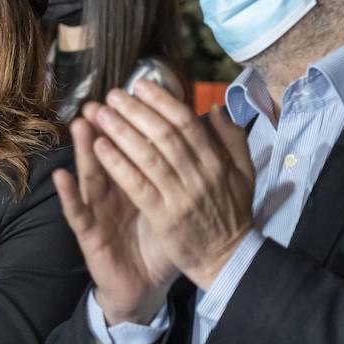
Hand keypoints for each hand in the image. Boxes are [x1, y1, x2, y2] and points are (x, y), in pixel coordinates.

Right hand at [56, 112, 178, 324]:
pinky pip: (78, 213)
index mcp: (139, 180)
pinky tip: (61, 176)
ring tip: (80, 124)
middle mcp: (115, 190)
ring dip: (84, 149)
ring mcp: (99, 210)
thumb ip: (186, 172)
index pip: (137, 145)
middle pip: (110, 153)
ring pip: (91, 175)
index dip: (136, 121)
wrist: (144, 284)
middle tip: (100, 101)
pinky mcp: (89, 234)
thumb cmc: (160, 240)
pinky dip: (69, 195)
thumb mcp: (176, 204)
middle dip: (106, 127)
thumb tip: (203, 139)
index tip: (135, 94)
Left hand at [91, 83, 254, 290]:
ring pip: (147, 156)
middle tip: (112, 94)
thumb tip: (217, 107)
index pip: (186, 122)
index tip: (140, 84)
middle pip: (163, 134)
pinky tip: (99, 147)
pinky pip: (137, 186)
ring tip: (100, 114)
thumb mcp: (244, 173)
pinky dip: (118, 164)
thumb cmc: (232, 214)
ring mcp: (181, 197)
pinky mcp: (164, 218)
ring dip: (121, 132)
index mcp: (217, 162)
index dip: (161, 100)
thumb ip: (232, 139)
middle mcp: (199, 175)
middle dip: (135, 111)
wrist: (229, 259)